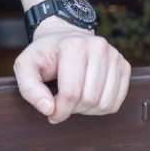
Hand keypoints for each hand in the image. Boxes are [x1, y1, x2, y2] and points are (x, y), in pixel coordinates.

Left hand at [14, 21, 130, 122]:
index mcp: (73, 45)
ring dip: (87, 110)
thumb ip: (29, 88)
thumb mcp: (26, 66)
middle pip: (90, 99)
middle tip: (62, 102)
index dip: (60, 110)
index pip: (71, 93)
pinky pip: (116, 102)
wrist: (64, 38)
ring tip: (74, 99)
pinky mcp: (124, 66)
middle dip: (73, 109)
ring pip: (105, 104)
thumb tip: (48, 109)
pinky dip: (101, 107)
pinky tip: (88, 97)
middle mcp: (98, 47)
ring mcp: (114, 56)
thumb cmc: (45, 54)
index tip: (51, 112)